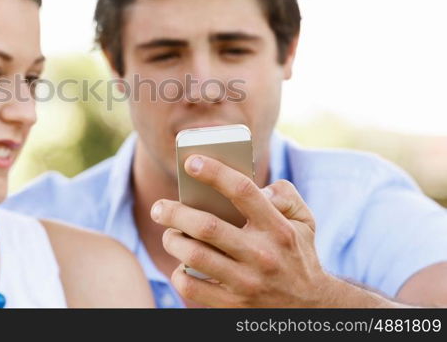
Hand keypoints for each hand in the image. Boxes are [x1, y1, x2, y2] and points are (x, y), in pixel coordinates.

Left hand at [151, 154, 332, 306]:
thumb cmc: (298, 254)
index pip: (242, 191)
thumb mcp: (304, 221)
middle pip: (207, 226)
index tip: (191, 162)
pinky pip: (192, 288)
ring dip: (172, 241)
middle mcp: (262, 255)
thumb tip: (258, 187)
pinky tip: (181, 264)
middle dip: (174, 212)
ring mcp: (247, 283)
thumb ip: (285, 194)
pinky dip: (179, 273)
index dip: (214, 173)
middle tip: (160, 207)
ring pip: (194, 256)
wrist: (312, 308)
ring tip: (170, 234)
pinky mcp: (233, 305)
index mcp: (278, 229)